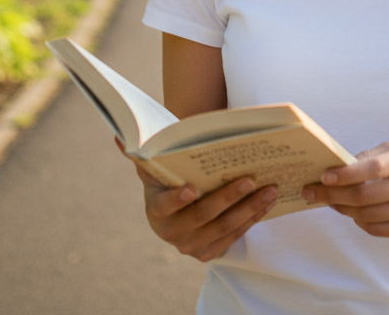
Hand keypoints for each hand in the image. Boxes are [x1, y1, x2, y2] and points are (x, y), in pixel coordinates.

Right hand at [115, 137, 277, 260]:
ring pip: (224, 227)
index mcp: (156, 210)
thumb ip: (140, 153)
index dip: (176, 199)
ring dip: (249, 209)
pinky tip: (268, 202)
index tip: (191, 188)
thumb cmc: (168, 179)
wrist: (177, 207)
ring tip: (270, 189)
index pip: (165, 207)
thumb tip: (118, 136)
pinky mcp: (210, 252)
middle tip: (250, 179)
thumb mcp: (153, 166)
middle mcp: (172, 234)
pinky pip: (235, 236)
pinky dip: (253, 219)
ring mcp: (192, 246)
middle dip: (229, 198)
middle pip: (204, 216)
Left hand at [302, 142, 388, 237]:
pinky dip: (360, 222)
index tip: (324, 176)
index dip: (346, 175)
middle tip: (312, 192)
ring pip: (369, 216)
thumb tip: (338, 167)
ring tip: (330, 201)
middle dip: (334, 195)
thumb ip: (371, 157)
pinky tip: (352, 212)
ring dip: (343, 210)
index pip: (374, 169)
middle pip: (366, 196)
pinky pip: (379, 229)